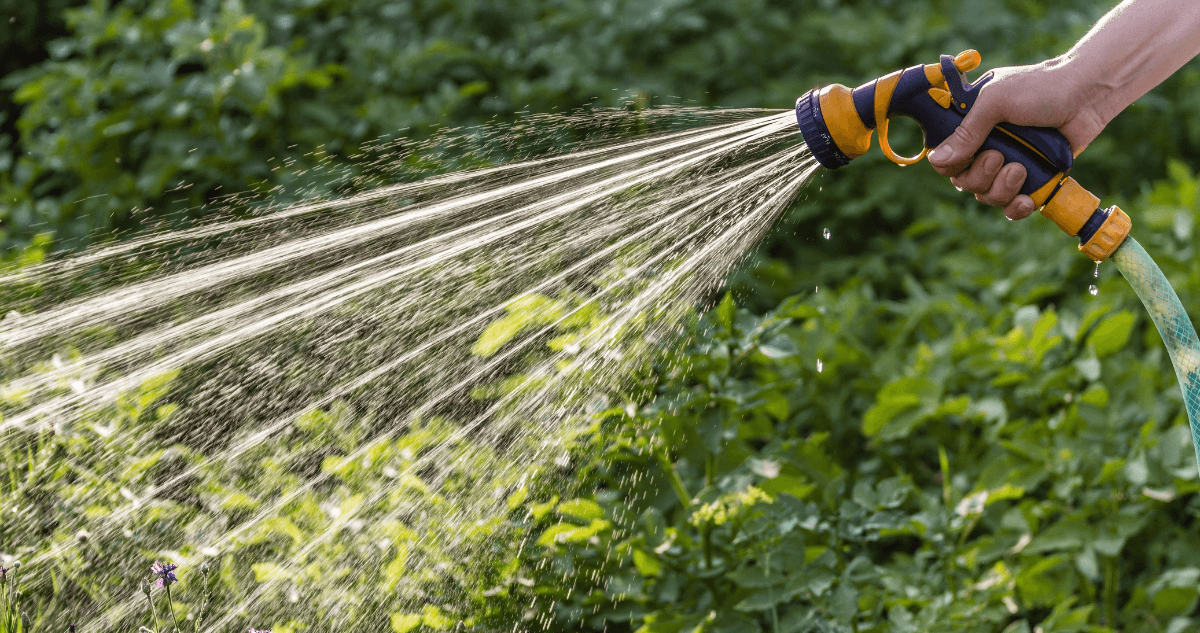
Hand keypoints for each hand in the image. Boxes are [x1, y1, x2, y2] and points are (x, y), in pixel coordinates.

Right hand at [927, 58, 1107, 219]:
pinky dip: (1015, 208)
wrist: (1087, 95)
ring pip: (986, 196)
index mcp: (970, 126)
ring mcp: (1008, 164)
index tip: (965, 159)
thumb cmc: (1041, 87)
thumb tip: (936, 160)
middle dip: (980, 177)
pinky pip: (1011, 207)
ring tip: (1021, 170)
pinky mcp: (1030, 179)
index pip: (944, 158)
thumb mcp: (996, 102)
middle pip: (963, 181)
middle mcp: (985, 147)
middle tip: (999, 157)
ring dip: (1000, 189)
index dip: (950, 166)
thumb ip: (967, 132)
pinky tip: (1025, 200)